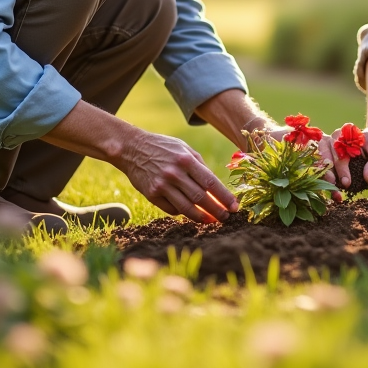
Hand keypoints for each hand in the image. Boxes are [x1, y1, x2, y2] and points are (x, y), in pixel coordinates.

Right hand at [117, 131, 239, 222]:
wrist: (132, 149)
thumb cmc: (163, 147)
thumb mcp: (184, 149)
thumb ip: (200, 166)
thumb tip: (215, 187)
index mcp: (186, 160)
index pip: (211, 182)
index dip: (225, 197)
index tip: (235, 207)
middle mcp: (175, 174)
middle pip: (201, 198)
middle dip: (217, 210)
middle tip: (227, 217)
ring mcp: (162, 186)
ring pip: (187, 208)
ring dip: (202, 217)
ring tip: (212, 220)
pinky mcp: (152, 195)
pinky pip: (172, 209)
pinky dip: (183, 212)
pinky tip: (191, 212)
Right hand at [320, 124, 367, 190]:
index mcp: (346, 134)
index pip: (339, 149)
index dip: (341, 167)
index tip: (347, 182)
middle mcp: (333, 139)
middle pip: (324, 153)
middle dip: (328, 171)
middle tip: (335, 186)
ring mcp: (328, 148)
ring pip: (318, 159)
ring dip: (322, 175)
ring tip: (332, 190)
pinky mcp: (328, 158)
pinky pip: (320, 168)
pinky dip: (323, 180)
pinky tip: (332, 192)